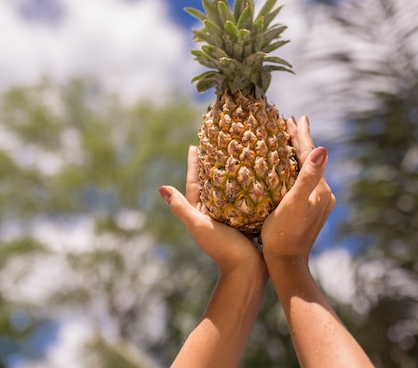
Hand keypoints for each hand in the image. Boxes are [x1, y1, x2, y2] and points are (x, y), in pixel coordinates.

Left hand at [159, 146, 264, 273]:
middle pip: (212, 183)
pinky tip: (257, 177)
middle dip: (213, 165)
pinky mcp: (248, 221)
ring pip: (230, 190)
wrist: (248, 271)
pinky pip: (246, 198)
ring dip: (232, 174)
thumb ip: (181, 208)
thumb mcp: (199, 225)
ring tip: (237, 156)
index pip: (194, 182)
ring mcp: (232, 218)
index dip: (193, 164)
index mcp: (201, 212)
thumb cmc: (222, 248)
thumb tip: (160, 188)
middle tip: (217, 145)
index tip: (195, 146)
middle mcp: (215, 213)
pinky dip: (248, 186)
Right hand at [261, 116, 335, 262]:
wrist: (287, 264)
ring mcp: (318, 202)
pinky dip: (294, 169)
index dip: (302, 134)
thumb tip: (324, 149)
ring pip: (306, 170)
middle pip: (310, 160)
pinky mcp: (311, 210)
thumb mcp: (294, 204)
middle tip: (289, 122)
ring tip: (287, 139)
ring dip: (296, 154)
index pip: (310, 154)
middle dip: (299, 141)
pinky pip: (303, 181)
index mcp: (320, 189)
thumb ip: (308, 176)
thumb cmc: (284, 235)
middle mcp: (323, 193)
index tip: (297, 117)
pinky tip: (286, 168)